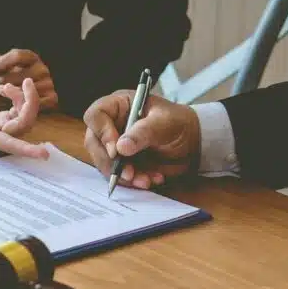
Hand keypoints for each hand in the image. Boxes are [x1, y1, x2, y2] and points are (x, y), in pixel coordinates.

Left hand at [0, 49, 57, 110]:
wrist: (23, 99)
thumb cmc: (8, 80)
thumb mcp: (0, 67)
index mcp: (31, 57)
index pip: (16, 56)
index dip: (0, 63)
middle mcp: (42, 69)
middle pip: (18, 75)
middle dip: (0, 81)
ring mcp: (48, 84)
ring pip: (25, 90)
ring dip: (9, 95)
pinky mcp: (52, 98)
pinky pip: (35, 102)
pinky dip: (21, 106)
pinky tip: (10, 108)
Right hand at [0, 79, 48, 158]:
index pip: (8, 144)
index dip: (26, 149)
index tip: (44, 154)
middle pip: (22, 127)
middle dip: (30, 104)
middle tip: (26, 82)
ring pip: (23, 118)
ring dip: (23, 99)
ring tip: (5, 87)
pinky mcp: (0, 118)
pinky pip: (18, 111)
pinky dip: (17, 97)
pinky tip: (5, 89)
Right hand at [83, 90, 199, 188]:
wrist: (193, 143)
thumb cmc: (178, 123)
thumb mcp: (165, 122)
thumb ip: (144, 132)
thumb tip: (120, 148)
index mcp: (119, 106)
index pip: (95, 115)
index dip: (102, 133)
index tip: (115, 151)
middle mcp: (112, 125)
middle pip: (94, 143)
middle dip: (110, 162)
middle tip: (129, 173)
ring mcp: (115, 146)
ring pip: (104, 163)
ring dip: (123, 176)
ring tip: (145, 180)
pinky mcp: (122, 163)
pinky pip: (118, 175)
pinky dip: (133, 182)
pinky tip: (151, 179)